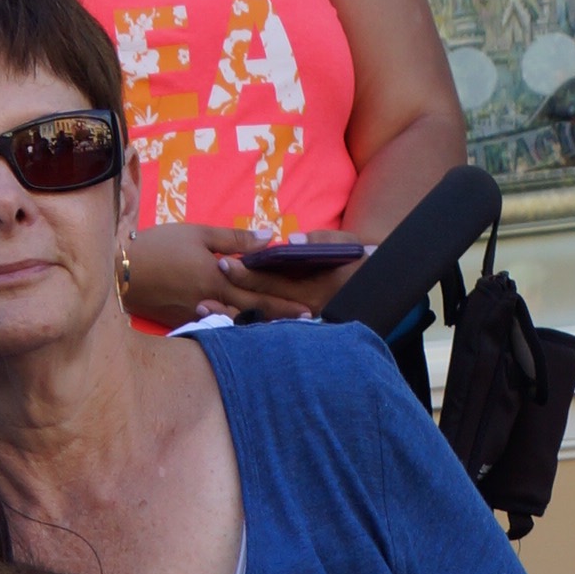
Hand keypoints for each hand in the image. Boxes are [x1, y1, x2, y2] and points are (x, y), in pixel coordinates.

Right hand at [126, 223, 345, 329]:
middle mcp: (211, 301)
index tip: (308, 306)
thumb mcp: (198, 233)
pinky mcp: (184, 323)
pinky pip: (216, 328)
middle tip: (305, 323)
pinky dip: (234, 329)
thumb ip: (235, 238)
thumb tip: (270, 236)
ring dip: (259, 326)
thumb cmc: (159, 245)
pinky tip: (247, 333)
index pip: (259, 289)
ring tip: (283, 331)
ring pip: (236, 323)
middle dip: (279, 316)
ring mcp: (197, 316)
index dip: (285, 298)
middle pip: (252, 310)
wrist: (120, 272)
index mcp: (218, 276)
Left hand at [205, 231, 357, 322]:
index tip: (223, 263)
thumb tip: (291, 241)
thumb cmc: (357, 259)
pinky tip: (215, 323)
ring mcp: (298, 324)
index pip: (272, 281)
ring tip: (200, 311)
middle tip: (201, 293)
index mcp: (312, 289)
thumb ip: (321, 241)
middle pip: (259, 305)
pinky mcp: (294, 330)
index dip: (247, 273)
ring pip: (258, 323)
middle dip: (229, 299)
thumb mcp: (345, 245)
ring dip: (228, 318)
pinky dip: (239, 327)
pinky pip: (264, 332)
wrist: (374, 288)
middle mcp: (303, 311)